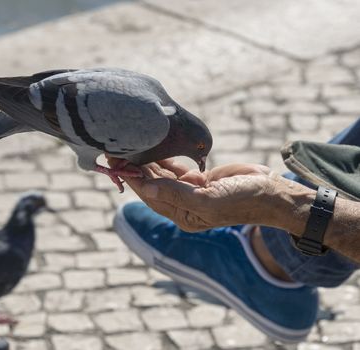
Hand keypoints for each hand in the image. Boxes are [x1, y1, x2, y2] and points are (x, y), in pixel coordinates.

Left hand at [108, 158, 276, 231]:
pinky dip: (162, 159)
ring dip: (146, 163)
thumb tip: (147, 188)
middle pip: (152, 185)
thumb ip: (176, 194)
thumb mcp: (207, 200)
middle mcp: (182, 204)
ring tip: (127, 147)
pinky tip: (150, 148)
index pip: (150, 196)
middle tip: (116, 150)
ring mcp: (190, 190)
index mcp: (182, 215)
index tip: (117, 164)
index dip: (133, 180)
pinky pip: (174, 168)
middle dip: (135, 169)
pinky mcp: (198, 179)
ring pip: (161, 176)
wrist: (268, 193)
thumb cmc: (241, 201)